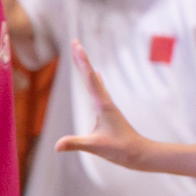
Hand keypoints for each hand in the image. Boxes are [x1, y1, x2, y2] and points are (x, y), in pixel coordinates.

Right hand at [54, 42, 158, 169]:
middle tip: (74, 42)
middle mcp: (105, 101)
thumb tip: (56, 146)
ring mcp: (107, 105)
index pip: (90, 79)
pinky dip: (94, 79)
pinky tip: (97, 75)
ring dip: (86, 67)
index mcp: (102, 105)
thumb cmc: (120, 149)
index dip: (82, 62)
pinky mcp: (107, 111)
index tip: (76, 46)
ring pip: (94, 80)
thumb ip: (75, 143)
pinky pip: (98, 89)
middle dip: (81, 59)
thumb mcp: (95, 146)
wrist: (139, 153)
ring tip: (80, 55)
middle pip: (91, 75)